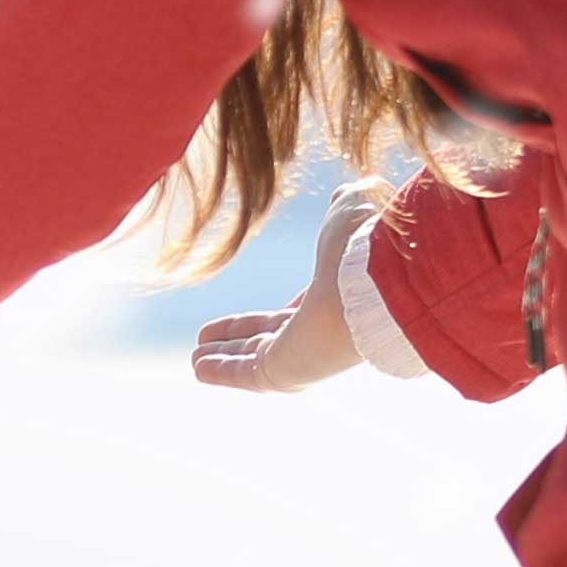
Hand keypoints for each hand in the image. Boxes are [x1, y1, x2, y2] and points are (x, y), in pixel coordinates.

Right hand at [189, 196, 376, 396]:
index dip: (265, 319)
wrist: (370, 285)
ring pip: (251, 361)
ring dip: (223, 360)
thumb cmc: (361, 251)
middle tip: (206, 341)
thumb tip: (343, 192)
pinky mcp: (282, 373)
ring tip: (195, 358)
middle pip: (266, 341)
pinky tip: (196, 367)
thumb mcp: (346, 217)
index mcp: (333, 305)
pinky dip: (219, 372)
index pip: (292, 317)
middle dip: (236, 342)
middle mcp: (318, 337)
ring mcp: (300, 359)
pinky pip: (243, 374)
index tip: (245, 321)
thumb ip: (342, 207)